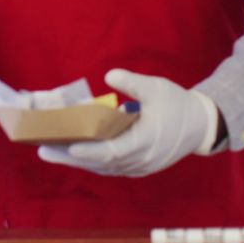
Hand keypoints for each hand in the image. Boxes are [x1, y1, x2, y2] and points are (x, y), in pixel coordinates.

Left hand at [37, 69, 217, 177]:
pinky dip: (91, 162)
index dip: (90, 150)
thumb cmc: (178, 104)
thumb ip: (133, 83)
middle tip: (43, 150)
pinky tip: (71, 154)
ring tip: (49, 151)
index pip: (114, 150)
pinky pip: (110, 167)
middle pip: (101, 162)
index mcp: (146, 141)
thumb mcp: (157, 87)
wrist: (201, 126)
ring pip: (103, 167)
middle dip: (70, 157)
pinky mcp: (138, 167)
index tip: (70, 146)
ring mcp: (139, 166)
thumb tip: (109, 75)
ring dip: (76, 161)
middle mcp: (141, 159)